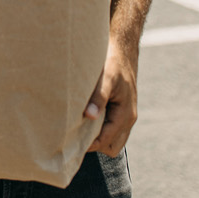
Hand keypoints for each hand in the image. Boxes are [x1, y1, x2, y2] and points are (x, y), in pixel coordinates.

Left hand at [84, 36, 138, 155]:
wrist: (123, 50)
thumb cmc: (113, 63)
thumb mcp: (106, 78)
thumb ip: (98, 97)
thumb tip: (90, 116)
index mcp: (125, 115)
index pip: (105, 142)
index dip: (88, 144)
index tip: (70, 139)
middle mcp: (128, 119)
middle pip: (110, 147)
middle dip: (94, 144)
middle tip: (75, 134)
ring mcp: (126, 116)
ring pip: (112, 141)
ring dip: (98, 138)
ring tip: (80, 127)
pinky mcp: (120, 111)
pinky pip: (112, 130)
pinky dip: (101, 130)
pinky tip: (86, 118)